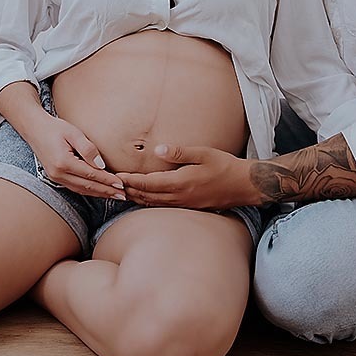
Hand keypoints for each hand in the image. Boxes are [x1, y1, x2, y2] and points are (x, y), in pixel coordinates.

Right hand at [22, 114, 125, 199]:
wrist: (35, 129)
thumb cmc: (55, 128)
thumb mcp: (73, 133)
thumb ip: (88, 149)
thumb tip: (102, 165)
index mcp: (63, 162)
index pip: (91, 175)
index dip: (107, 180)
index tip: (121, 184)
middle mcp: (58, 174)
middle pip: (87, 186)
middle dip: (106, 191)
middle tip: (123, 195)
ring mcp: (56, 178)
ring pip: (82, 190)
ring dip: (99, 194)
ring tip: (114, 196)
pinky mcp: (56, 178)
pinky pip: (76, 188)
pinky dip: (89, 190)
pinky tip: (99, 191)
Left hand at [116, 144, 257, 209]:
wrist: (243, 185)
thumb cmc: (224, 166)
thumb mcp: (203, 153)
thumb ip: (179, 152)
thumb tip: (157, 149)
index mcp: (180, 183)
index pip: (148, 183)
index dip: (130, 181)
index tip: (116, 176)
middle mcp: (179, 197)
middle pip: (147, 196)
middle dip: (129, 191)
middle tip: (112, 185)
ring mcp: (184, 204)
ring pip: (153, 203)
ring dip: (137, 198)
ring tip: (123, 192)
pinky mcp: (189, 207)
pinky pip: (163, 206)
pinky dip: (150, 202)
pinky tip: (145, 198)